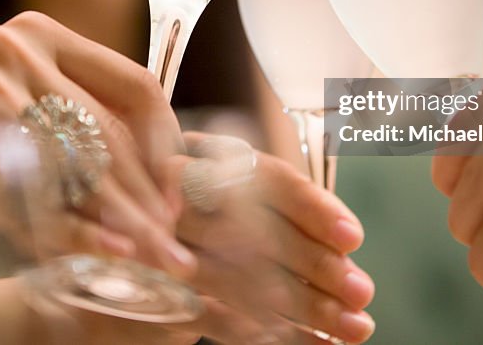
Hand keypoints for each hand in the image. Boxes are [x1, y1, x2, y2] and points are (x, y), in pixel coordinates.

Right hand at [0, 11, 193, 275]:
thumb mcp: (19, 121)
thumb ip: (81, 128)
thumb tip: (167, 182)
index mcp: (39, 32)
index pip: (135, 84)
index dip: (167, 144)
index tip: (178, 194)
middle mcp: (15, 44)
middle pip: (113, 128)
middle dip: (150, 194)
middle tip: (176, 240)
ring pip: (81, 165)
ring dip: (124, 221)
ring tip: (155, 257)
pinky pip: (34, 194)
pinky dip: (72, 231)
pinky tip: (105, 254)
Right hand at [161, 133, 375, 343]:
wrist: (120, 240)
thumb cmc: (202, 214)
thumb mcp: (238, 194)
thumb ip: (288, 210)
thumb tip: (347, 244)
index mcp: (205, 156)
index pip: (263, 176)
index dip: (311, 207)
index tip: (354, 238)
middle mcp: (175, 194)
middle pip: (254, 228)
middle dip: (315, 265)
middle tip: (363, 293)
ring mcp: (155, 242)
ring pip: (237, 277)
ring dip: (302, 307)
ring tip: (352, 329)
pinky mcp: (147, 289)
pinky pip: (212, 316)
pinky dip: (265, 333)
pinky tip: (310, 343)